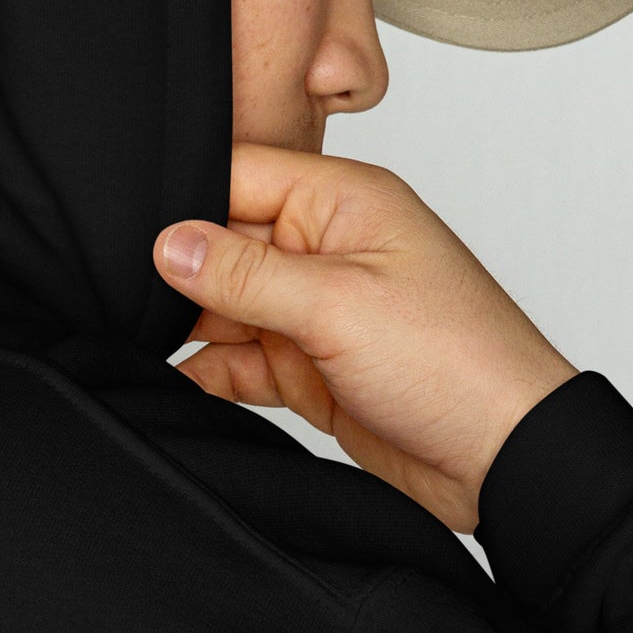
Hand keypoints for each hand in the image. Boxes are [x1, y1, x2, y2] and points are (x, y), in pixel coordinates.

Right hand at [153, 143, 579, 533]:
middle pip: (219, 242)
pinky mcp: (305, 366)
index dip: (182, 201)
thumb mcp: (336, 305)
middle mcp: (323, 248)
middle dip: (178, 273)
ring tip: (147, 344)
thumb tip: (169, 244)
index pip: (237, 173)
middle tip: (133, 303)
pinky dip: (206, 371)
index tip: (131, 240)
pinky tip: (178, 382)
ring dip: (186, 327)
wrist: (501, 459)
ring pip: (219, 305)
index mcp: (342, 203)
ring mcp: (312, 309)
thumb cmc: (457, 363)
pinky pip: (234, 359)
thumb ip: (244, 273)